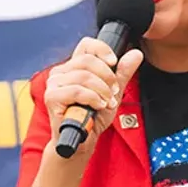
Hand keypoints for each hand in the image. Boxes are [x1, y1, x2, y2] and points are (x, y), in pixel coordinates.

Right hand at [44, 37, 144, 154]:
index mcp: (74, 67)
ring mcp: (54, 84)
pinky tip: (98, 106)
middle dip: (107, 77)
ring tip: (106, 103)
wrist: (82, 141)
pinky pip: (77, 90)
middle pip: (88, 60)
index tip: (114, 62)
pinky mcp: (52, 97)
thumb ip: (122, 73)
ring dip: (102, 91)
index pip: (86, 45)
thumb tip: (136, 54)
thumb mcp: (112, 93)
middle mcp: (61, 72)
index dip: (102, 49)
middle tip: (113, 93)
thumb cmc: (93, 117)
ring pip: (84, 76)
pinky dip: (92, 98)